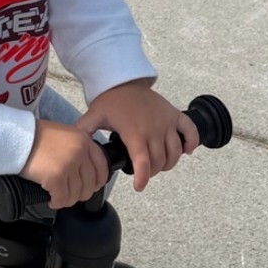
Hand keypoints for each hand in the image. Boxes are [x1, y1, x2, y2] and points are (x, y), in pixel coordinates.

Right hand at [20, 118, 109, 210]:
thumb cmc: (34, 136)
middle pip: (88, 183)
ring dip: (67, 199)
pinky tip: (51, 200)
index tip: (93, 186)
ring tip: (58, 198)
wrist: (16, 137)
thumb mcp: (64, 134)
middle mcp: (79, 151)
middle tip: (70, 195)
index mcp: (83, 139)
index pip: (101, 165)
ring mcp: (68, 164)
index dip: (98, 180)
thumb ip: (76, 148)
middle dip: (79, 193)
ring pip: (76, 193)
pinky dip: (56, 202)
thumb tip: (83, 171)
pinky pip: (62, 198)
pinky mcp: (56, 177)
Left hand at [77, 79, 198, 191]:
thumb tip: (75, 148)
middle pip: (160, 161)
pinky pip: (190, 131)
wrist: (125, 80)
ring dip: (169, 163)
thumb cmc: (110, 99)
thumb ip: (84, 132)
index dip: (142, 179)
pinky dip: (192, 143)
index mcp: (134, 132)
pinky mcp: (174, 115)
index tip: (139, 187)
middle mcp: (154, 129)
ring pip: (175, 152)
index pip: (143, 163)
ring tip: (159, 164)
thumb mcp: (94, 116)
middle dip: (152, 172)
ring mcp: (166, 121)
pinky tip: (186, 151)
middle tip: (144, 172)